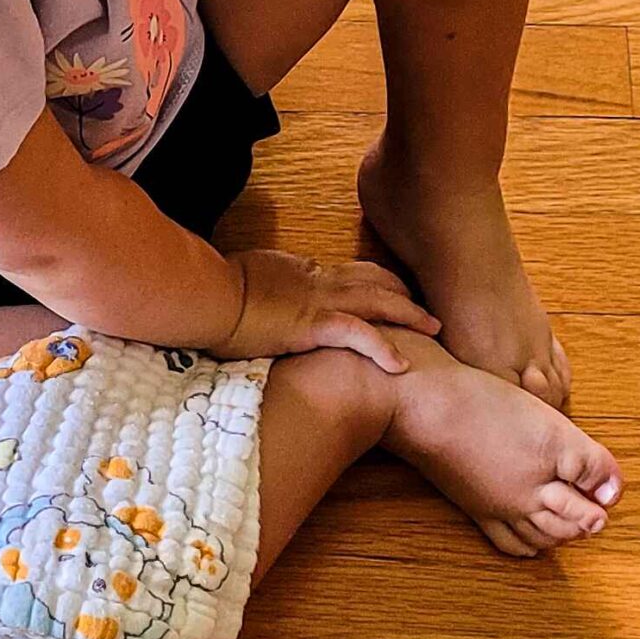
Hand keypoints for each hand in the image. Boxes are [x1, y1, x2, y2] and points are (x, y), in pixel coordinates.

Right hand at [223, 247, 441, 372]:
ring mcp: (318, 301)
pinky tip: (401, 365)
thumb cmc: (212, 295)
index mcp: (299, 273)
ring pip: (377, 301)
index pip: (345, 272)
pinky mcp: (313, 325)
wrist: (206, 297)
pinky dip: (382, 348)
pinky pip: (358, 335)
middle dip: (401, 292)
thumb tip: (252, 297)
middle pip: (371, 280)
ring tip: (433, 328)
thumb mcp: (239, 284)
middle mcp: (315, 282)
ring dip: (409, 314)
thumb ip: (257, 290)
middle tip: (425, 307)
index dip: (372, 279)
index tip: (389, 289)